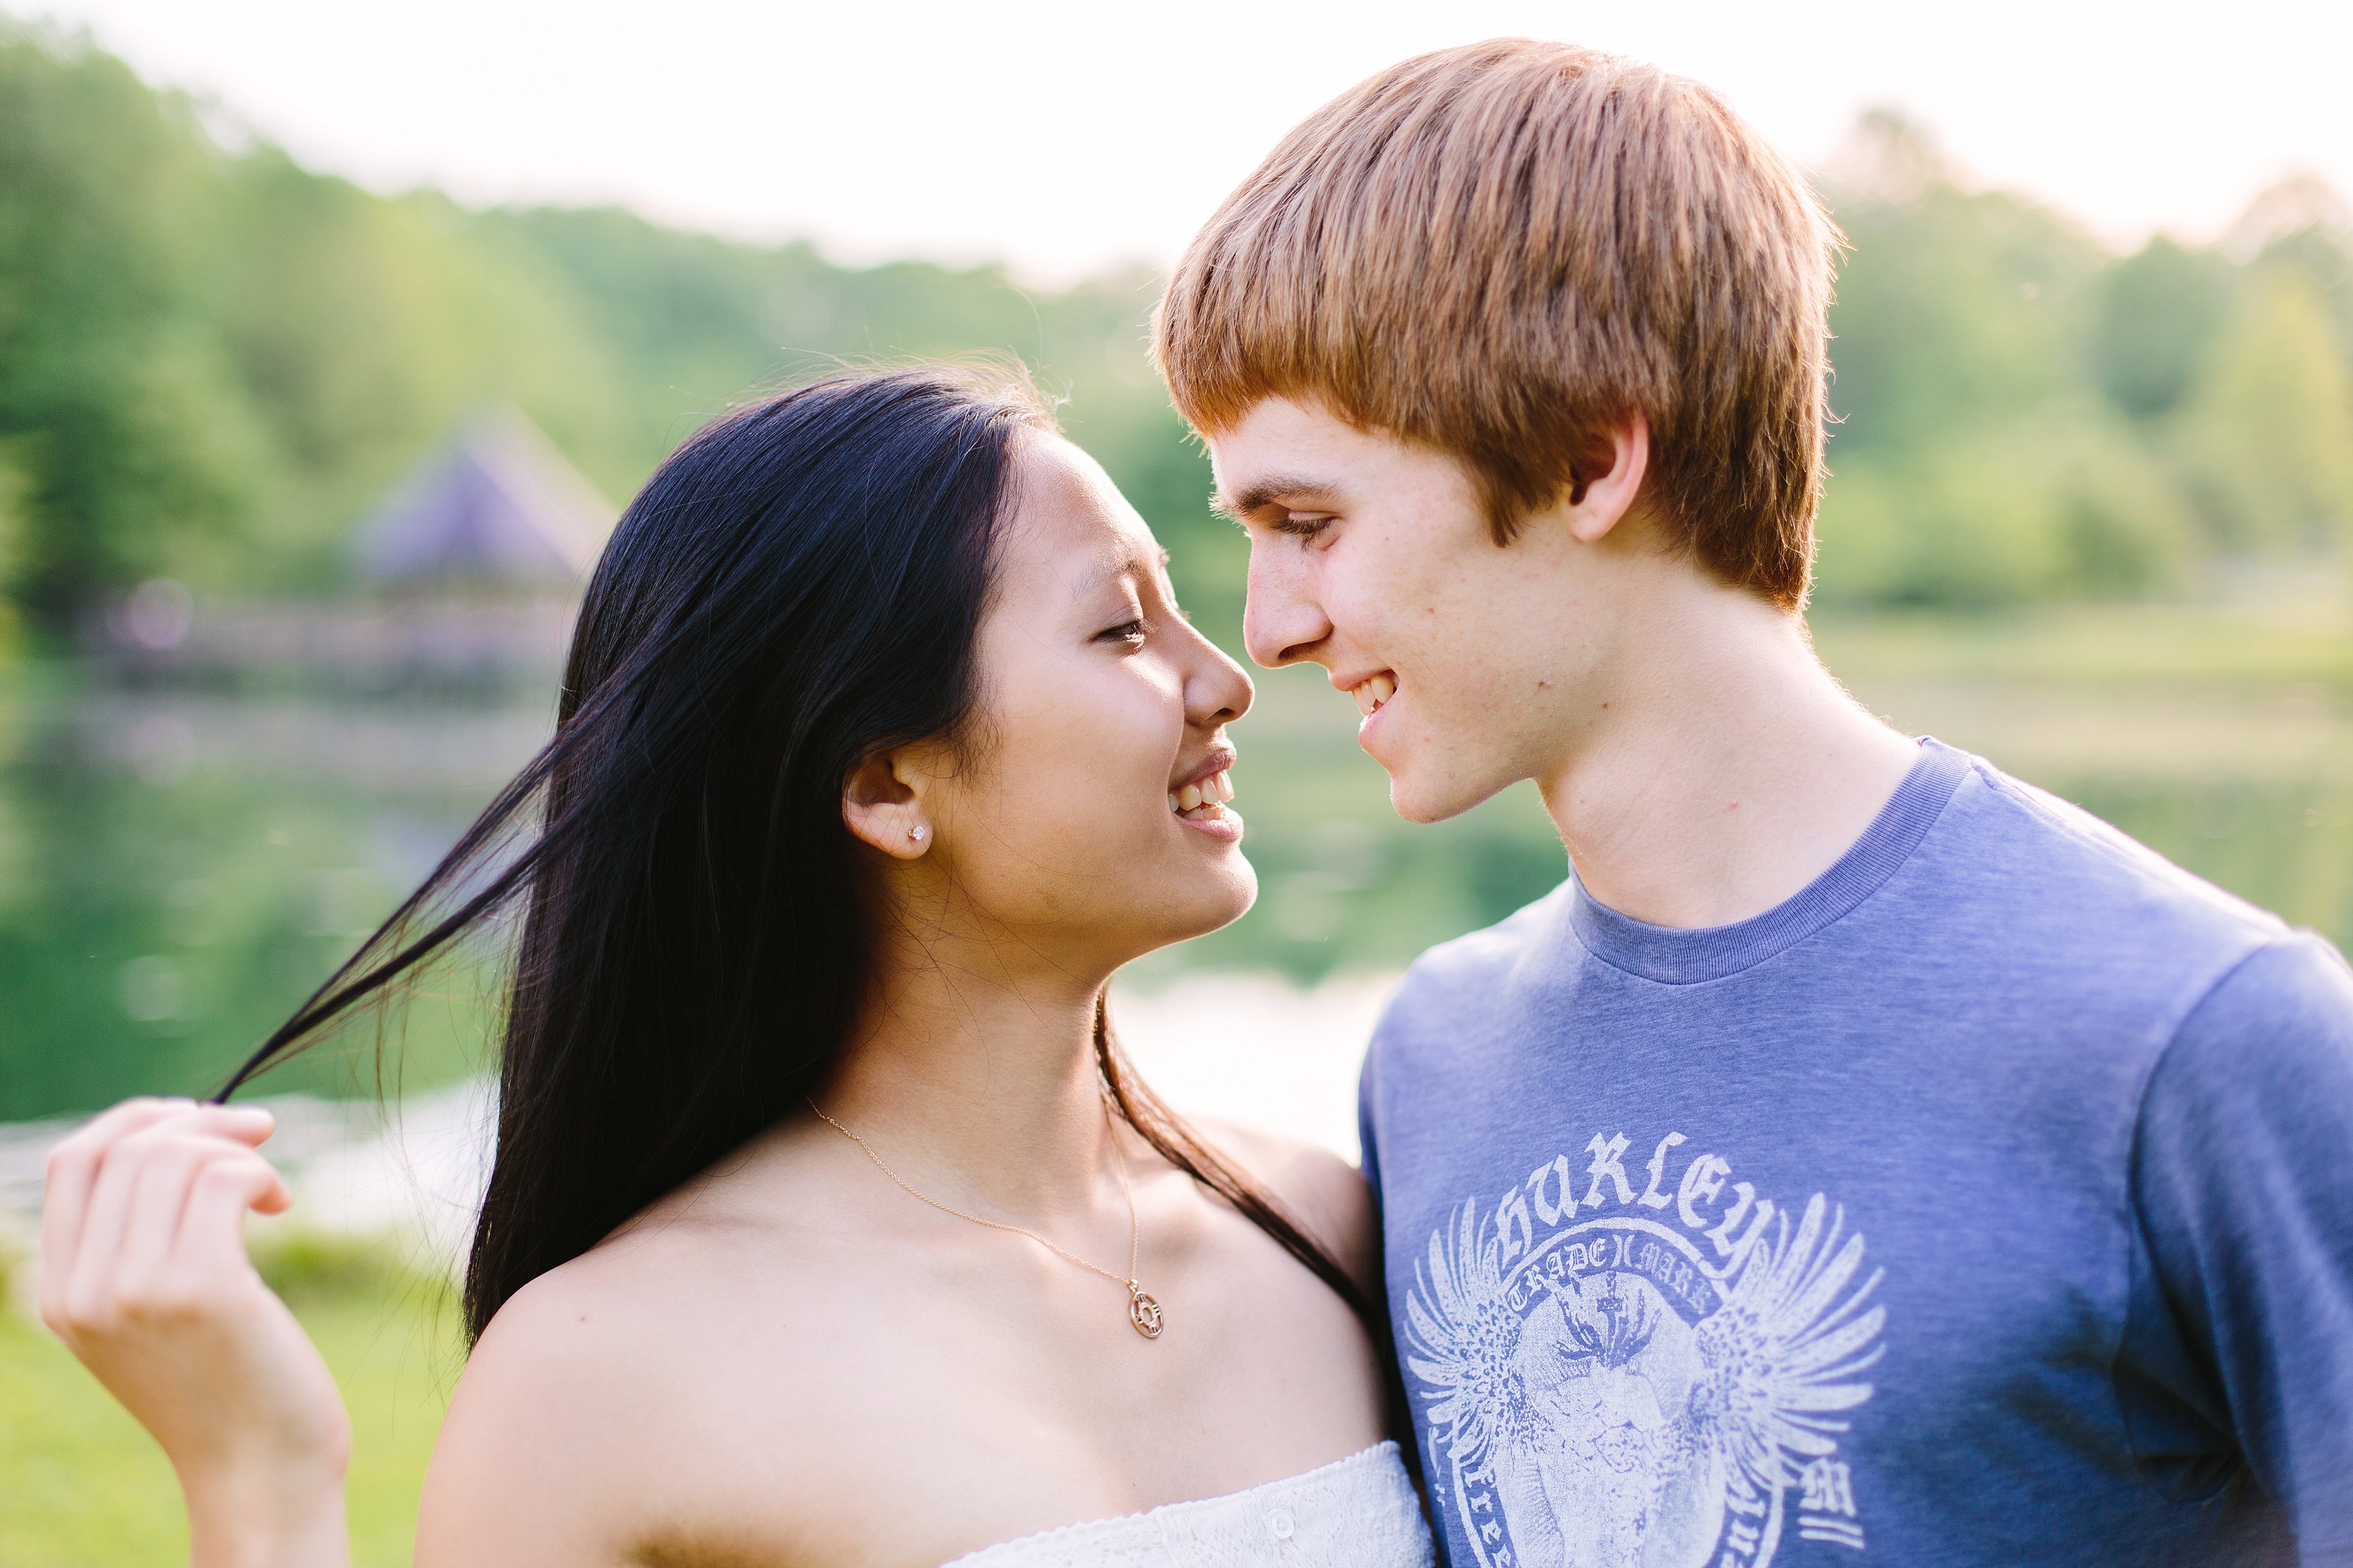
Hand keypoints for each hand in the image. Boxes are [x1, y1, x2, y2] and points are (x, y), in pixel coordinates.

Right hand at [42, 1098, 353, 1567]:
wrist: (259, 1468)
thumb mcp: (153, 1316)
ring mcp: (136, 1290)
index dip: (135, 1120)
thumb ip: (135, 1245)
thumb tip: (176, 1134)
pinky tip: (280, 1207)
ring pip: (176, 1155)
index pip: (71, 1162)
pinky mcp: (200, 1289)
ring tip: (268, 1189)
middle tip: (258, 1136)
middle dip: (201, 1123)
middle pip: (127, 1148)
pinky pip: (223, 1179)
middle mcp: (84, 1291)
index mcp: (61, 1294)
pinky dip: (259, 1174)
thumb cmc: (227, 1383)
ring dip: (237, 1151)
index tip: (195, 1117)